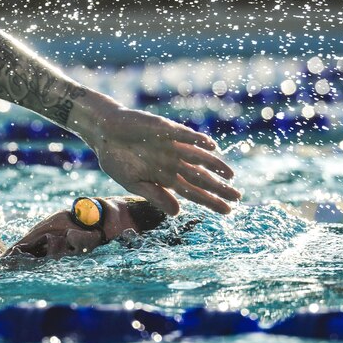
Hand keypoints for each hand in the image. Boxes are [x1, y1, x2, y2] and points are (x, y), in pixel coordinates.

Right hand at [73, 95, 240, 214]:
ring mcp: (171, 146)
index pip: (193, 192)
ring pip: (198, 157)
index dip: (210, 201)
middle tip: (238, 197)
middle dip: (219, 187)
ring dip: (215, 165)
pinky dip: (197, 140)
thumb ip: (155, 195)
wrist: (104, 133)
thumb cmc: (117, 160)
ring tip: (231, 175)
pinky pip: (185, 136)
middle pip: (201, 177)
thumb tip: (177, 213)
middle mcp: (173, 163)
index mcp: (166, 178)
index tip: (227, 211)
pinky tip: (211, 147)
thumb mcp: (133, 183)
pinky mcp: (165, 130)